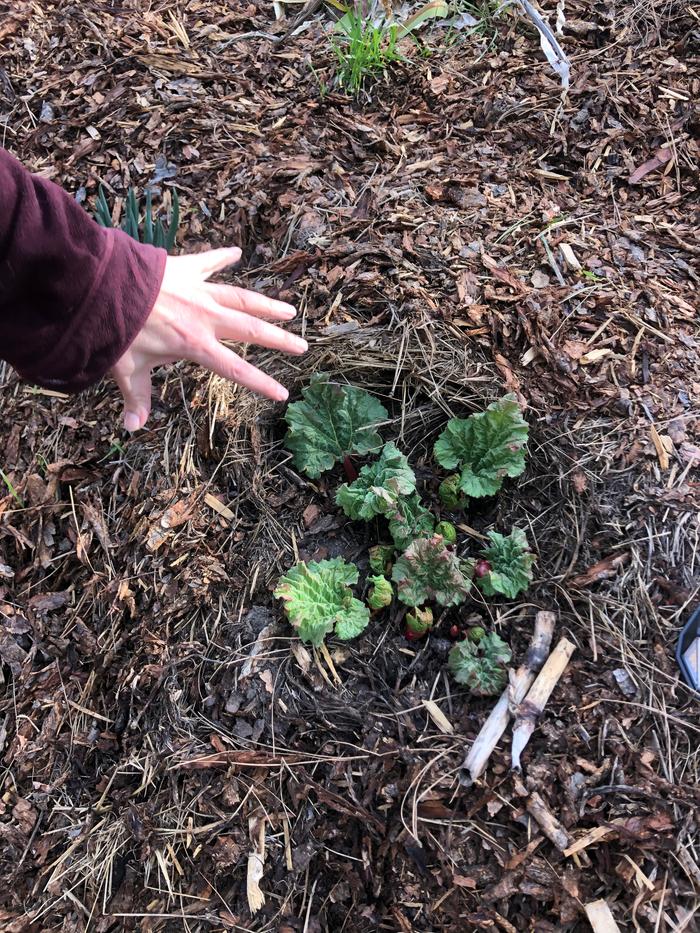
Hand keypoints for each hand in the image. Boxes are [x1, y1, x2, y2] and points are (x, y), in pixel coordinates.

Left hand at [111, 247, 306, 431]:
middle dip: (280, 340)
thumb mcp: (125, 368)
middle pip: (251, 330)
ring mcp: (198, 291)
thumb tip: (132, 427)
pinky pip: (208, 261)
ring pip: (241, 298)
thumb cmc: (113, 329)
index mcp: (194, 344)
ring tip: (289, 310)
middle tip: (302, 346)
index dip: (261, 383)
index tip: (283, 394)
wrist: (101, 283)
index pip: (236, 369)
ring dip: (266, 305)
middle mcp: (205, 317)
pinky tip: (236, 252)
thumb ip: (135, 397)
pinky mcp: (184, 269)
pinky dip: (222, 257)